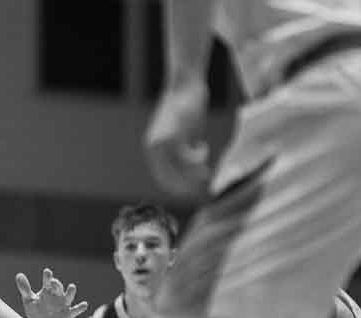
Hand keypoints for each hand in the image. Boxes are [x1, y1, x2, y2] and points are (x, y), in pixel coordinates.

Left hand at [15, 268, 87, 317]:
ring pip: (69, 296)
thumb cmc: (37, 311)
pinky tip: (84, 304)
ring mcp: (64, 305)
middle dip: (56, 284)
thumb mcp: (29, 301)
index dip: (48, 277)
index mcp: (48, 291)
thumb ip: (25, 289)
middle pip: (58, 287)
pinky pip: (75, 310)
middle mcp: (57, 296)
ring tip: (71, 287)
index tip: (47, 273)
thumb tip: (18, 275)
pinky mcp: (68, 314)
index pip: (48, 281)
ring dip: (70, 292)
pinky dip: (80, 308)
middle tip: (53, 282)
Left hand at [145, 81, 211, 198]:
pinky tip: (204, 147)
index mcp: (153, 150)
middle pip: (170, 178)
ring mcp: (162, 143)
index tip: (194, 191)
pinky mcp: (173, 135)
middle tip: (205, 184)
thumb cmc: (187, 106)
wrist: (185, 83)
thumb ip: (185, 151)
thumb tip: (194, 169)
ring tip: (207, 171)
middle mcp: (154, 149)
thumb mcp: (184, 134)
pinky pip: (187, 156)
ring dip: (195, 174)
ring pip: (179, 170)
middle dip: (188, 185)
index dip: (179, 188)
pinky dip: (197, 156)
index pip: (163, 178)